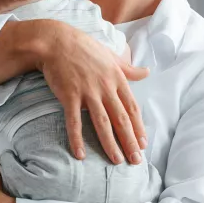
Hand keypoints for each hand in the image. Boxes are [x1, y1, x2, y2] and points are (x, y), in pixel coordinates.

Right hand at [38, 24, 149, 164]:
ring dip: (110, 144)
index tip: (143, 144)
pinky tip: (80, 154)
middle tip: (136, 161)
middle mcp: (105, 87)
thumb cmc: (84, 47)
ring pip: (102, 123)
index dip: (138, 127)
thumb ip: (129, 69)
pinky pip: (74, 121)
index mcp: (117, 78)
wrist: (56, 41)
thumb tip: (147, 72)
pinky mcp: (69, 95)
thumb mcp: (111, 56)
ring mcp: (88, 92)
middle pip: (121, 119)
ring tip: (116, 161)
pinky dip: (77, 138)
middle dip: (130, 141)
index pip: (132, 108)